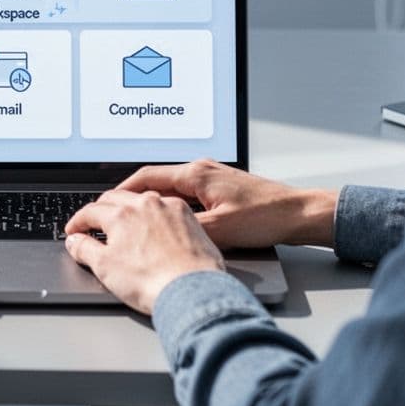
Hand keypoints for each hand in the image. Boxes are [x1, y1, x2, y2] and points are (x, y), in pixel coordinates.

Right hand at [63, 189, 224, 313]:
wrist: (192, 291)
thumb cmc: (152, 282)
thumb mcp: (105, 268)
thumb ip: (85, 250)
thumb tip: (75, 242)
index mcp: (120, 215)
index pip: (90, 211)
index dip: (78, 222)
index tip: (74, 231)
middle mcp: (144, 204)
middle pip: (114, 198)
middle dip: (100, 209)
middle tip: (93, 223)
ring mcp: (168, 208)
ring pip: (141, 198)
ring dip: (127, 206)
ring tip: (123, 220)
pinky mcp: (188, 217)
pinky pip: (165, 205)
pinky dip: (153, 211)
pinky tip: (153, 224)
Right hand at [118, 159, 337, 249]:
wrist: (299, 213)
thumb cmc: (266, 217)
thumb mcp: (219, 230)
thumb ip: (184, 230)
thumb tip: (156, 235)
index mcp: (196, 174)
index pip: (146, 177)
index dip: (121, 191)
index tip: (105, 202)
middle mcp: (202, 170)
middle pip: (155, 180)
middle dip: (132, 196)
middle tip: (114, 212)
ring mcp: (212, 177)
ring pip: (171, 187)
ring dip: (152, 201)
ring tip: (136, 219)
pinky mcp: (221, 188)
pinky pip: (187, 194)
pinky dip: (171, 206)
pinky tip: (170, 222)